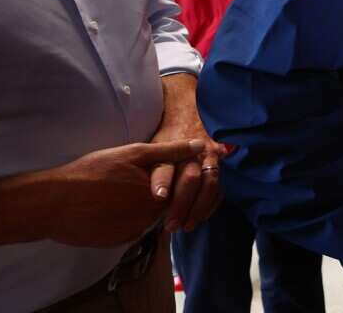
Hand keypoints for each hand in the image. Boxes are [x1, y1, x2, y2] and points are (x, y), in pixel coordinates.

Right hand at [45, 139, 204, 247]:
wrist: (52, 202)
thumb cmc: (91, 172)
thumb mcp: (132, 154)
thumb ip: (170, 151)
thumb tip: (200, 146)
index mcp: (157, 197)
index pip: (182, 191)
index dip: (176, 180)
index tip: (161, 171)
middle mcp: (149, 219)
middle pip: (166, 206)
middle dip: (160, 195)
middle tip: (135, 181)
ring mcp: (133, 233)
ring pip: (149, 219)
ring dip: (143, 207)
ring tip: (119, 192)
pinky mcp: (117, 242)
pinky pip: (131, 229)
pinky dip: (126, 219)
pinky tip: (110, 206)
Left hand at [151, 76, 225, 233]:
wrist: (189, 115)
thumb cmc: (164, 138)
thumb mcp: (149, 145)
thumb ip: (143, 164)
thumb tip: (121, 188)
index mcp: (171, 148)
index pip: (166, 167)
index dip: (163, 181)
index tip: (158, 197)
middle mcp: (193, 152)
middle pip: (190, 178)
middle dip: (181, 203)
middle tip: (171, 225)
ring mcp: (210, 158)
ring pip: (209, 184)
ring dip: (198, 208)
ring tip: (187, 226)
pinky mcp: (220, 166)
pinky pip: (220, 188)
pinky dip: (211, 205)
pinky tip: (200, 218)